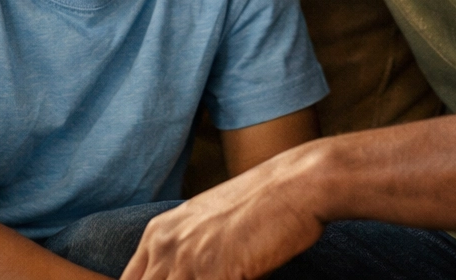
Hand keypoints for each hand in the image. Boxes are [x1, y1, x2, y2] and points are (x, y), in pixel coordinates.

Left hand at [122, 142, 329, 279]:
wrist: (297, 185)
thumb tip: (188, 275)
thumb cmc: (263, 206)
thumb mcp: (209, 225)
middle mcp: (165, 245)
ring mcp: (187, 260)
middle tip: (206, 279)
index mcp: (158, 233)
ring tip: (224, 278)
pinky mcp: (213, 274)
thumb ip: (188, 254)